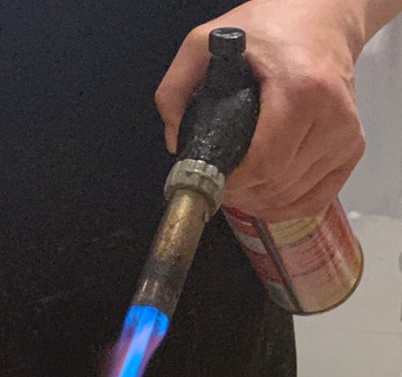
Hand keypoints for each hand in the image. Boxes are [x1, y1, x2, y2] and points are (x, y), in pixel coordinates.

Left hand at [155, 0, 366, 221]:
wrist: (324, 20)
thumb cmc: (271, 30)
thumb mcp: (206, 42)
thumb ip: (175, 89)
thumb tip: (175, 141)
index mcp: (302, 88)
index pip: (265, 161)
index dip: (233, 181)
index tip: (214, 176)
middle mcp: (332, 115)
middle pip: (276, 184)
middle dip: (242, 192)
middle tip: (222, 183)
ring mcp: (346, 135)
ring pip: (292, 197)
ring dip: (260, 201)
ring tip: (241, 185)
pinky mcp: (352, 149)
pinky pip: (314, 200)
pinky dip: (285, 206)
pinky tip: (265, 195)